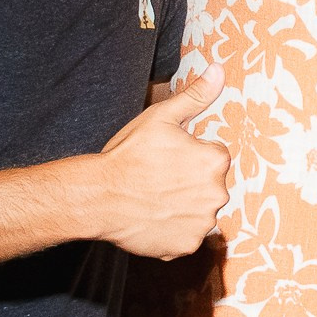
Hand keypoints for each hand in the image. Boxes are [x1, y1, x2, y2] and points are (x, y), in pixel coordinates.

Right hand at [89, 71, 229, 258]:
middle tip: (157, 179)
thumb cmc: (128, 155)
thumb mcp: (161, 117)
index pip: (212, 157)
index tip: (166, 159)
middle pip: (209, 186)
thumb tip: (218, 70)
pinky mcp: (187, 245)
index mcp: (215, 161)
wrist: (98, 197)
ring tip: (154, 199)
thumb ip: (196, 96)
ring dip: (183, 207)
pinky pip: (186, 236)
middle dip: (189, 183)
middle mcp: (218, 194)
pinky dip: (173, 230)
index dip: (188, 156)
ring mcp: (203, 223)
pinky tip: (153, 218)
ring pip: (199, 211)